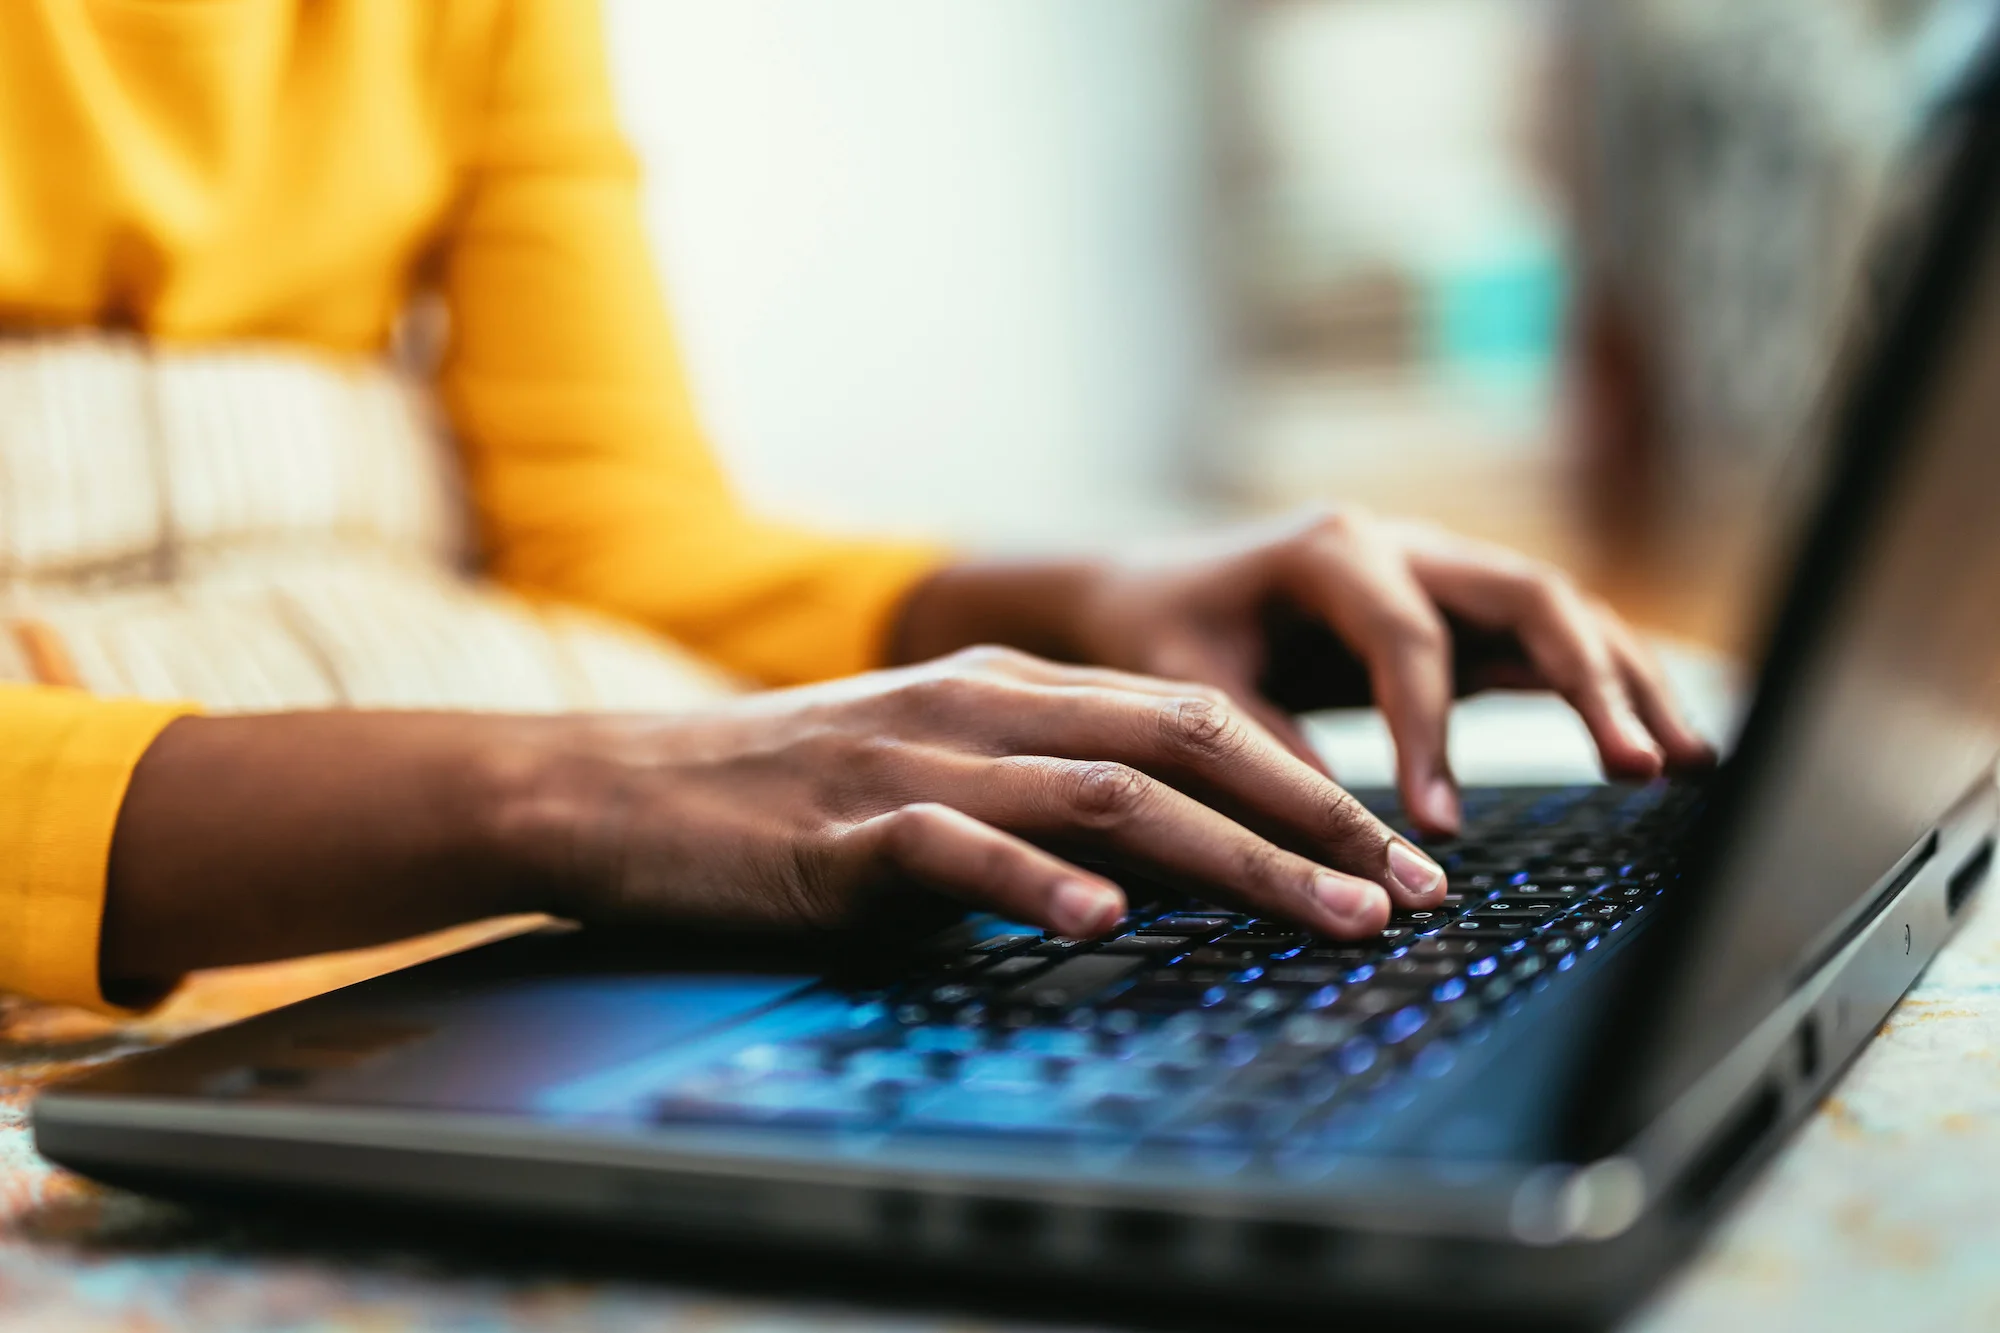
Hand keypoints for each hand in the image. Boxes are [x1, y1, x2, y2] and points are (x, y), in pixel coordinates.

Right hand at [104, 648, 1447, 990]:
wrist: (614, 787)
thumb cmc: (780, 796)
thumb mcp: (928, 768)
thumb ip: (1034, 797)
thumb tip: (1153, 875)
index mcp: (1014, 686)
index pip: (1197, 717)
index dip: (1308, 781)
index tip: (1391, 851)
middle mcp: (985, 706)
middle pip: (1186, 744)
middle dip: (1312, 817)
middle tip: (1405, 890)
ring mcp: (919, 761)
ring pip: (1107, 796)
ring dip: (1232, 860)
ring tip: (1327, 915)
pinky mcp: (847, 828)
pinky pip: (961, 850)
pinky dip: (1038, 886)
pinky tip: (1103, 926)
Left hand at [894, 509, 1713, 836]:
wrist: (1150, 591)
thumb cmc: (1161, 634)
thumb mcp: (1186, 688)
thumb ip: (1258, 746)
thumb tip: (1335, 840)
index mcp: (1332, 550)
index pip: (1408, 638)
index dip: (1428, 730)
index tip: (1437, 826)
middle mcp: (1403, 545)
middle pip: (1527, 595)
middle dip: (1590, 682)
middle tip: (1642, 768)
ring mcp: (1441, 573)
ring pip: (1561, 613)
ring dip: (1627, 683)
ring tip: (1692, 762)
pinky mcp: (1459, 616)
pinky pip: (1548, 643)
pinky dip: (1606, 690)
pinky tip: (1664, 748)